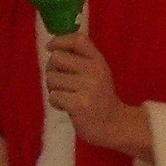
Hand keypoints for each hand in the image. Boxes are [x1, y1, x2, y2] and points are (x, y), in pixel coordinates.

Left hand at [44, 32, 145, 153]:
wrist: (114, 125)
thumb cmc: (100, 98)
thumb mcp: (97, 73)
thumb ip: (80, 59)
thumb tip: (53, 48)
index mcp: (98, 61)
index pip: (78, 40)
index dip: (59, 41)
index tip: (51, 48)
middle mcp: (94, 71)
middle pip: (56, 58)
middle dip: (52, 70)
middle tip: (60, 82)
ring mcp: (87, 88)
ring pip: (51, 78)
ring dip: (53, 89)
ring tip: (66, 96)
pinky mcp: (78, 104)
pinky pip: (53, 96)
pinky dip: (56, 103)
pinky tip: (67, 107)